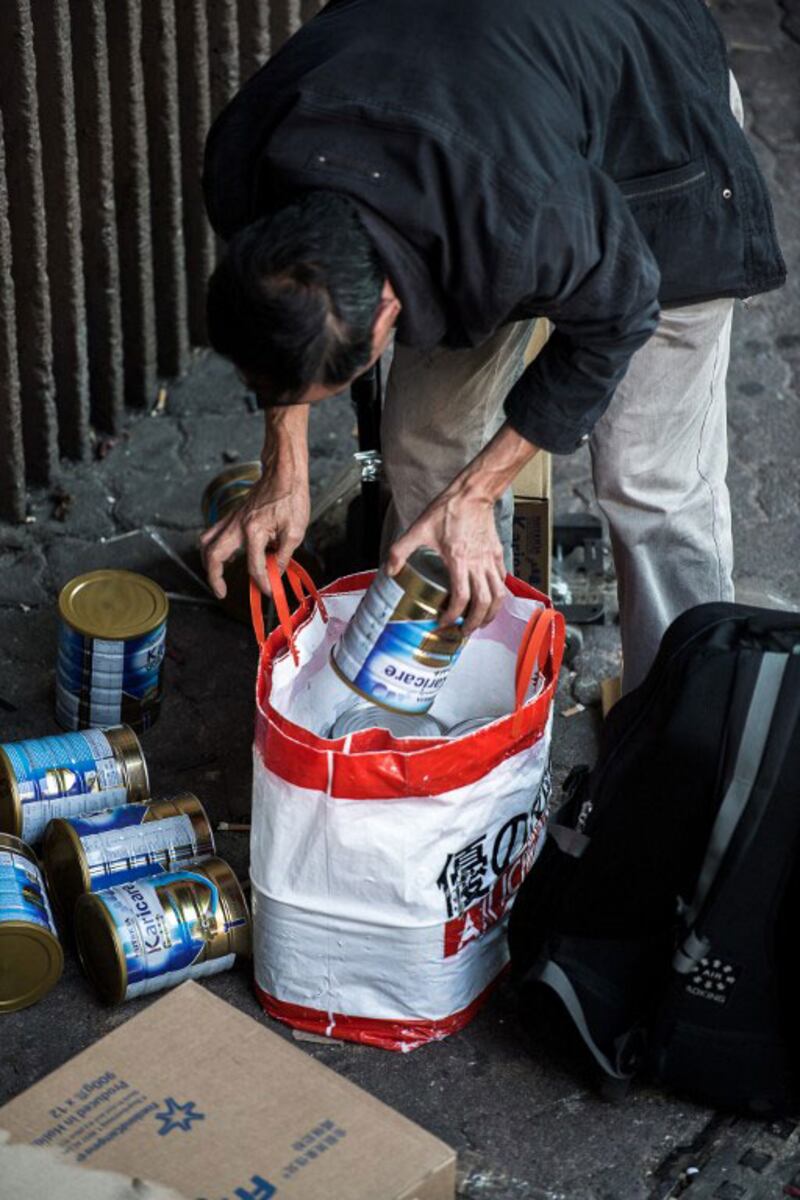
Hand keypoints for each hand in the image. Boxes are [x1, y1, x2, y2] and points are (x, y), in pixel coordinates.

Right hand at [200, 405, 309, 597]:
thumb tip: (276, 572)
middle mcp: (237, 525)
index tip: (270, 591)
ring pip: (207, 543)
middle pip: (214, 556)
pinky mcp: (232, 515)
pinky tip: (225, 555)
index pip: (254, 566)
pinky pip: (214, 533)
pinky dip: (213, 547)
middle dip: (214, 577)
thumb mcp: (295, 530)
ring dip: (208, 562)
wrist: (283, 472)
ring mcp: (231, 519)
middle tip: (221, 592)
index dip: (263, 583)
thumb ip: (284, 555)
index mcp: (254, 531)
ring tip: (217, 576)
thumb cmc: (290, 497)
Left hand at [385, 423, 541, 633]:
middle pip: (484, 603)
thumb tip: (390, 570)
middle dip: (475, 623)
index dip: (453, 615)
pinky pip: (502, 581)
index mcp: (459, 560)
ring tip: (480, 623)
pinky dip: (497, 595)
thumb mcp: (419, 529)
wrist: (473, 493)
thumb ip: (401, 550)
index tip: (444, 622)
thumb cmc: (448, 510)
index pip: (461, 597)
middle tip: (464, 632)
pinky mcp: (498, 554)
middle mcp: (478, 563)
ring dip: (491, 614)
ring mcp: (490, 560)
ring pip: (498, 595)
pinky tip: (489, 600)